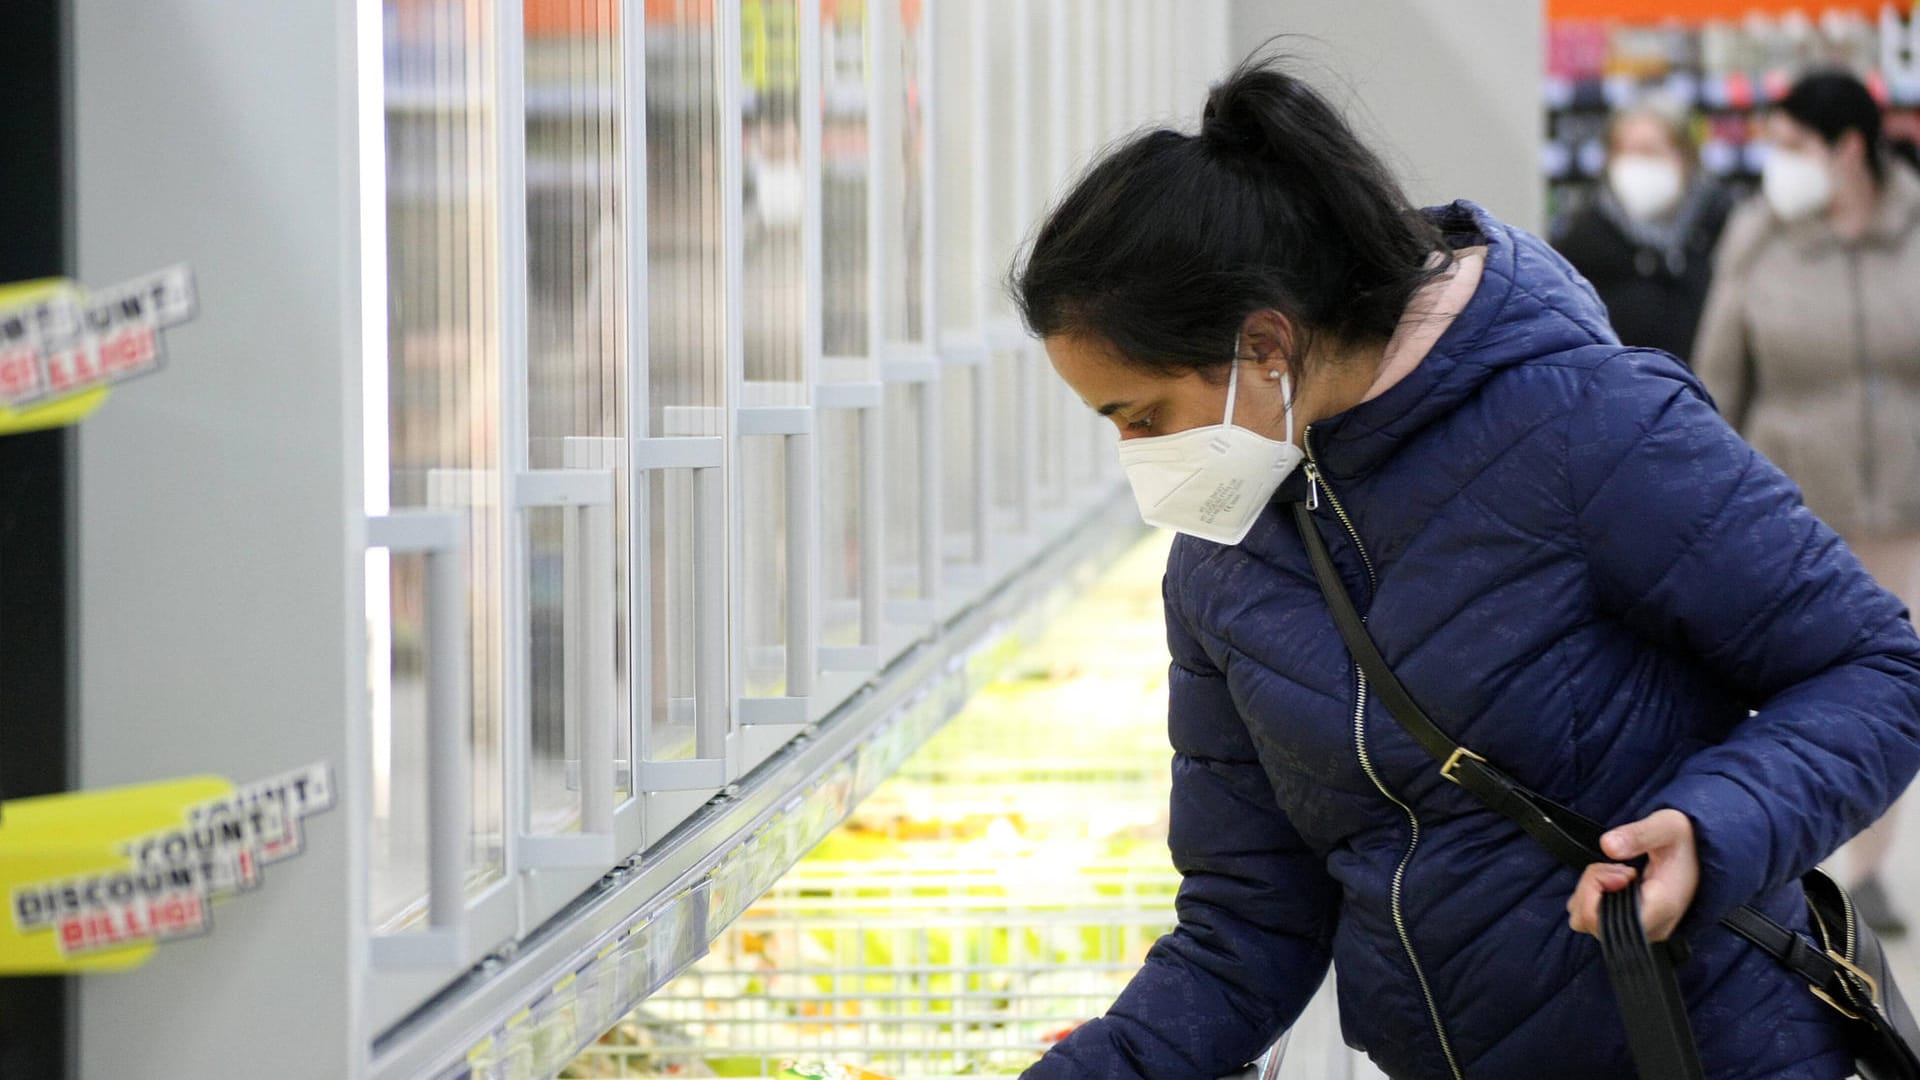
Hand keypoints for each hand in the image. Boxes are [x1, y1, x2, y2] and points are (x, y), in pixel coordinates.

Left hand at [1566, 808, 1699, 941]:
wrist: (1701, 857)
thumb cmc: (1685, 842)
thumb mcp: (1668, 826)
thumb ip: (1638, 835)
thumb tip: (1607, 846)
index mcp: (1660, 908)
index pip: (1604, 920)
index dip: (1595, 890)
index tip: (1619, 869)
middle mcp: (1649, 929)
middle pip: (1589, 920)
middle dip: (1589, 885)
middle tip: (1616, 866)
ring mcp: (1640, 932)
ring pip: (1585, 920)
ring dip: (1589, 891)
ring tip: (1615, 872)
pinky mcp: (1631, 930)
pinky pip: (1592, 920)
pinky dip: (1592, 898)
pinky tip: (1612, 882)